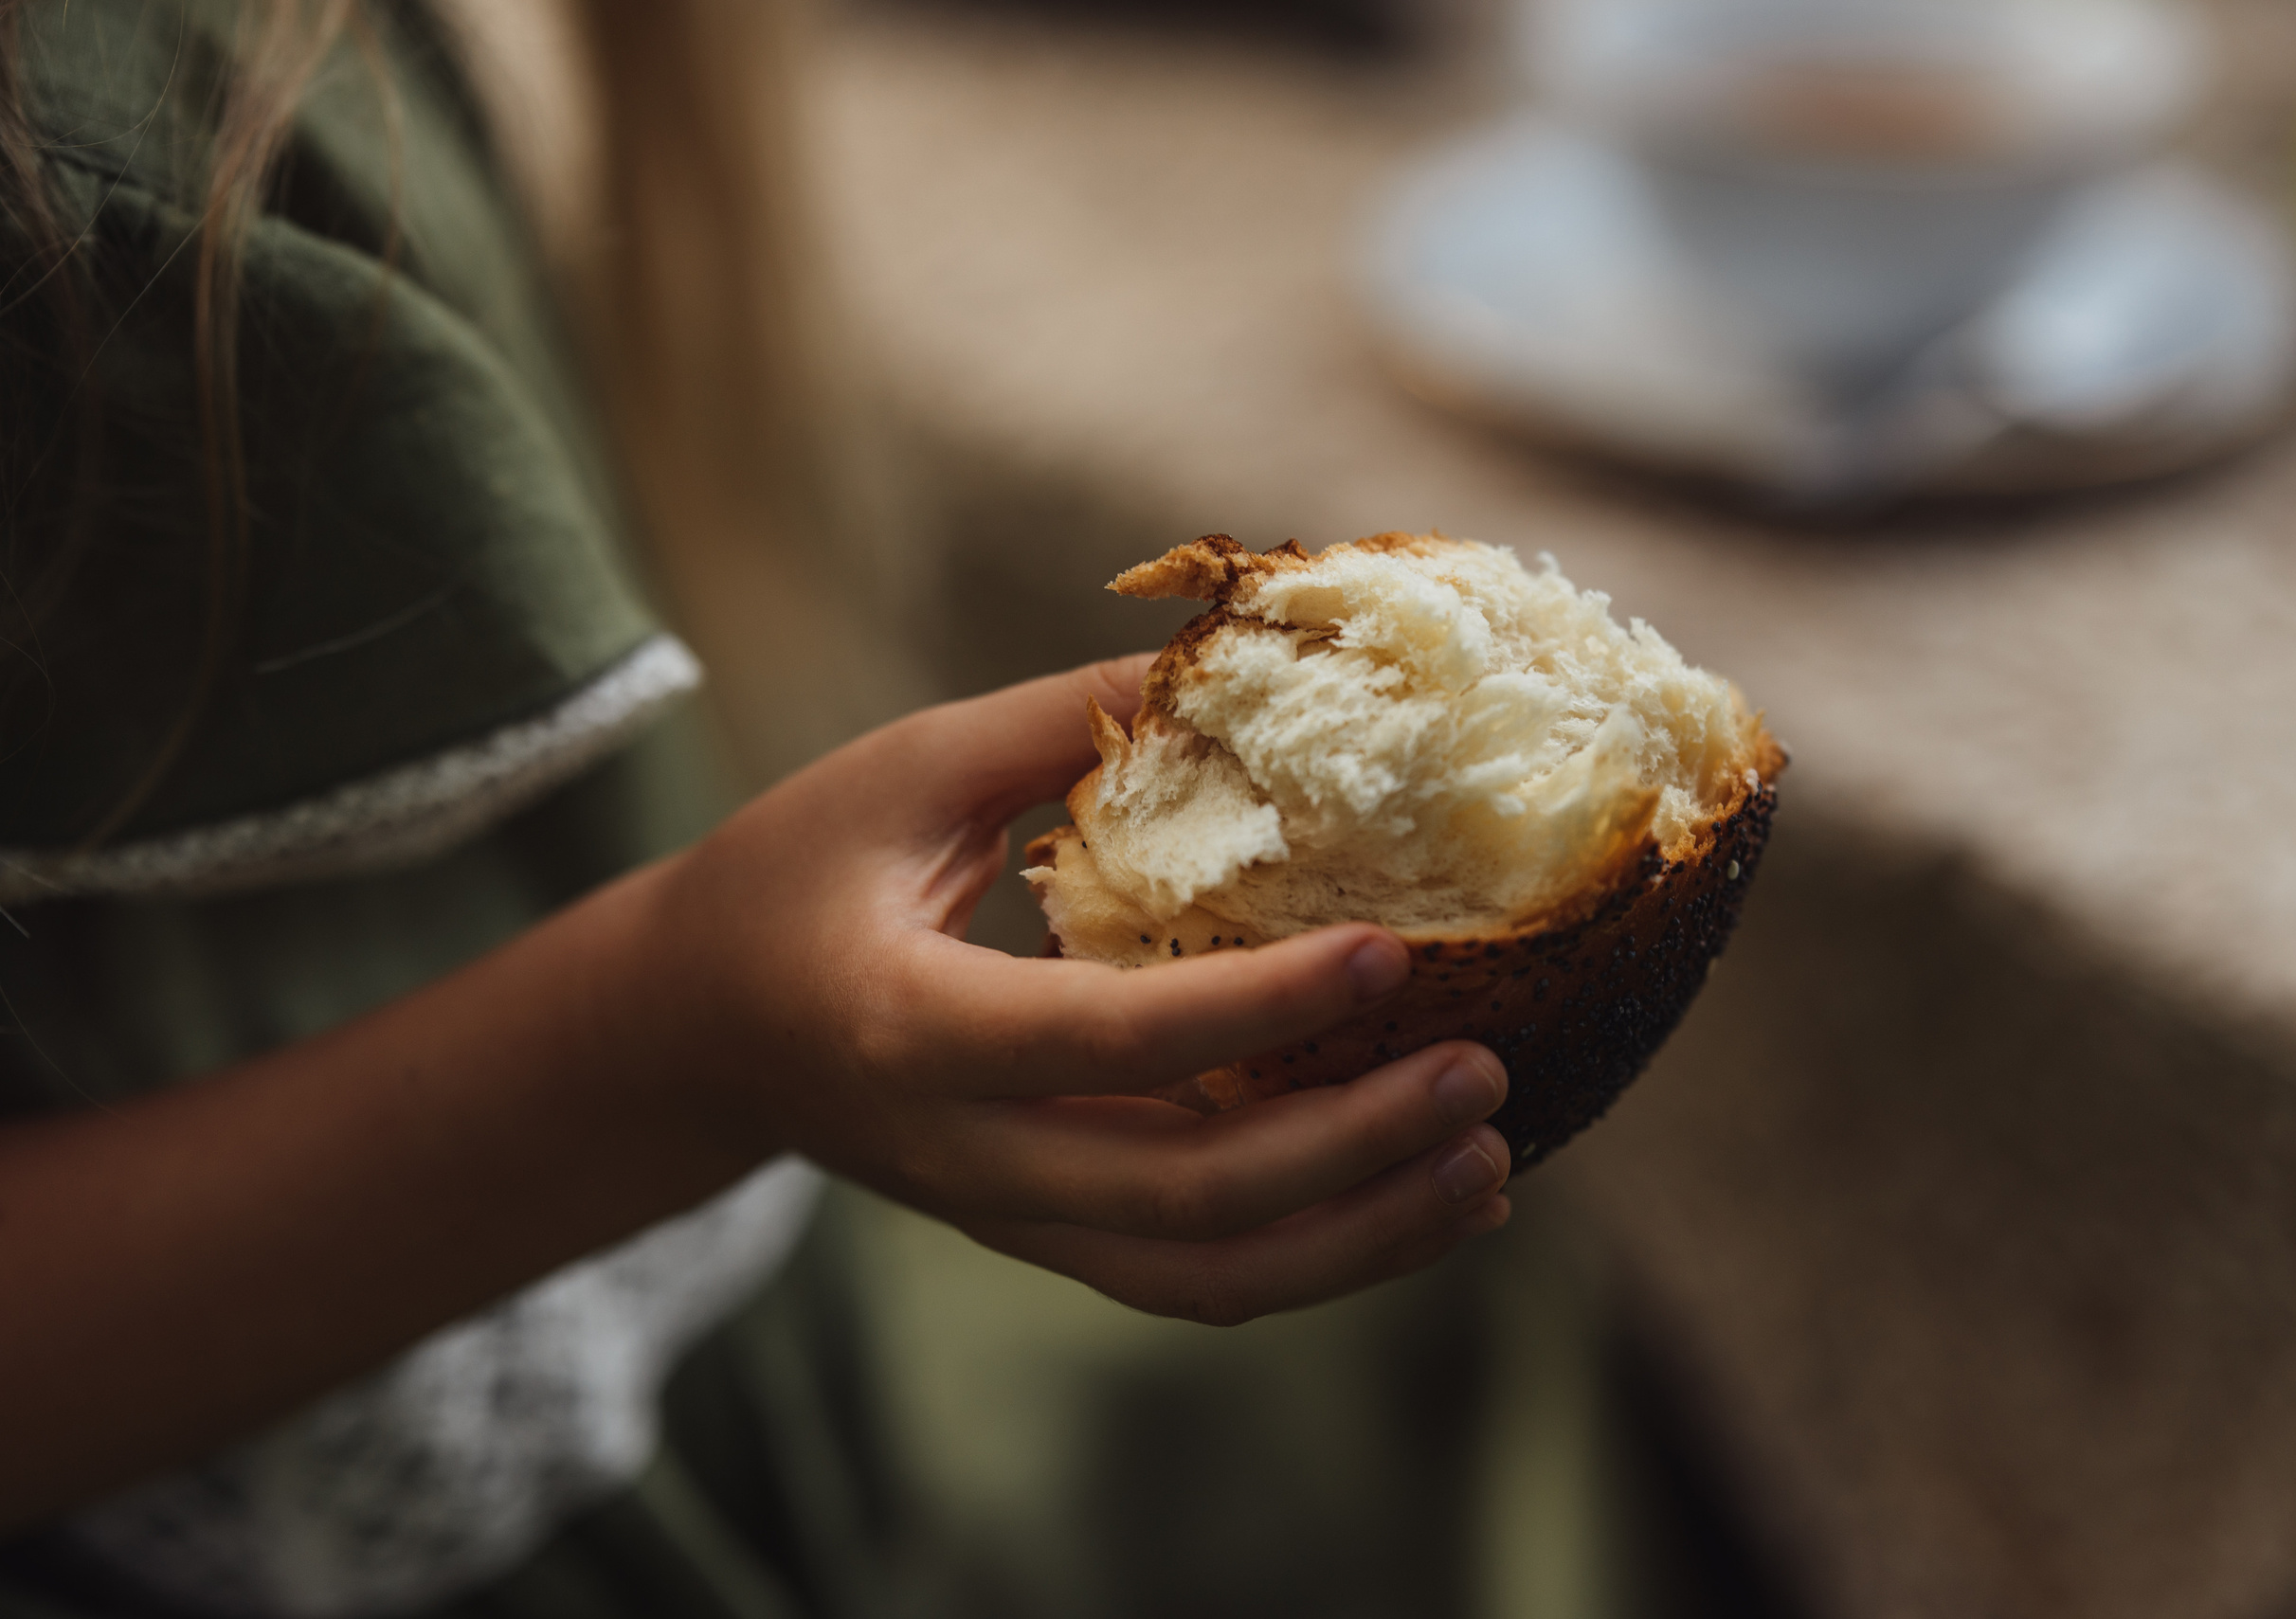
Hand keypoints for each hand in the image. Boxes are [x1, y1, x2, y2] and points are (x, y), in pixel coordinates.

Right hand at [645, 656, 1513, 1323]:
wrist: (695, 1032)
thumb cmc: (792, 876)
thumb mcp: (899, 774)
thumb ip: (1052, 723)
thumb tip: (1224, 656)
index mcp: (908, 1029)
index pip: (1106, 1039)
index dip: (1256, 1006)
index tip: (1389, 950)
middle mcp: (963, 1155)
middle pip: (1183, 1199)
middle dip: (1349, 1150)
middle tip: (1482, 1071)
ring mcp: (1006, 1215)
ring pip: (1204, 1276)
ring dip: (1359, 1237)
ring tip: (1488, 1163)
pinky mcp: (1045, 1234)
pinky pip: (1194, 1277)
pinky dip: (1318, 1252)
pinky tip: (1417, 1197)